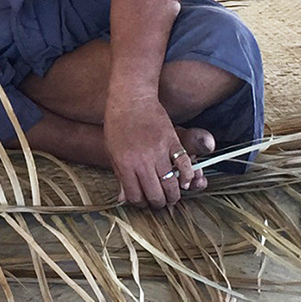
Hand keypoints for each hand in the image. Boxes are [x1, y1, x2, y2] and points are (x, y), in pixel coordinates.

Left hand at [103, 92, 199, 207]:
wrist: (131, 98)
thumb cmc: (118, 123)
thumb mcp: (112, 150)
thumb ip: (120, 175)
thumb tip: (123, 199)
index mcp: (125, 164)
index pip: (135, 196)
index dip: (140, 203)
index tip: (143, 200)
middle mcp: (142, 161)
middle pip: (155, 195)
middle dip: (158, 203)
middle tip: (160, 201)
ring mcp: (159, 151)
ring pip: (171, 184)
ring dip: (174, 194)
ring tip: (172, 195)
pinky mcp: (172, 141)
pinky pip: (185, 165)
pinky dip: (188, 176)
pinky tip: (186, 181)